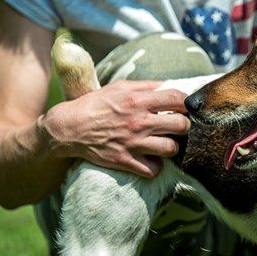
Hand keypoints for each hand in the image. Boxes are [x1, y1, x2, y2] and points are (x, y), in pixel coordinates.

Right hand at [40, 79, 189, 177]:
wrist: (70, 128)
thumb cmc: (96, 104)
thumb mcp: (119, 87)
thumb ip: (145, 86)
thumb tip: (167, 86)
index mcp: (138, 100)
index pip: (177, 99)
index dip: (187, 103)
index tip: (184, 107)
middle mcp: (139, 122)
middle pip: (181, 126)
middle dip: (183, 126)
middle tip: (176, 127)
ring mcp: (133, 143)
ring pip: (171, 149)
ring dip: (171, 146)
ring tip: (164, 143)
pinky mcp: (125, 161)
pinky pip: (154, 169)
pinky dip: (156, 166)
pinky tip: (151, 158)